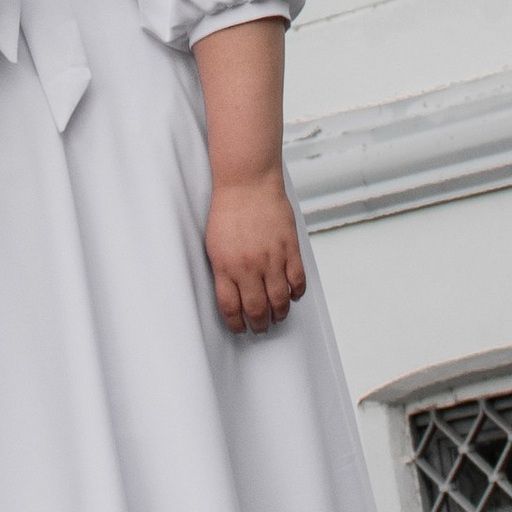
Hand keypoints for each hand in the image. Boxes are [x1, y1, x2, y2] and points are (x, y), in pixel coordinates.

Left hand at [204, 172, 305, 334]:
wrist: (246, 182)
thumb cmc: (228, 210)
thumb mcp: (214, 245)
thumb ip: (224, 271)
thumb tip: (232, 294)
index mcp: (225, 267)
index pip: (230, 308)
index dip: (236, 324)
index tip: (240, 328)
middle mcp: (248, 267)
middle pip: (256, 309)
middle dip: (259, 324)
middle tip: (261, 327)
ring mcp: (271, 259)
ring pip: (279, 300)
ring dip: (279, 313)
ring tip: (277, 316)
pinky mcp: (289, 249)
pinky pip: (297, 281)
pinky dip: (296, 293)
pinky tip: (292, 294)